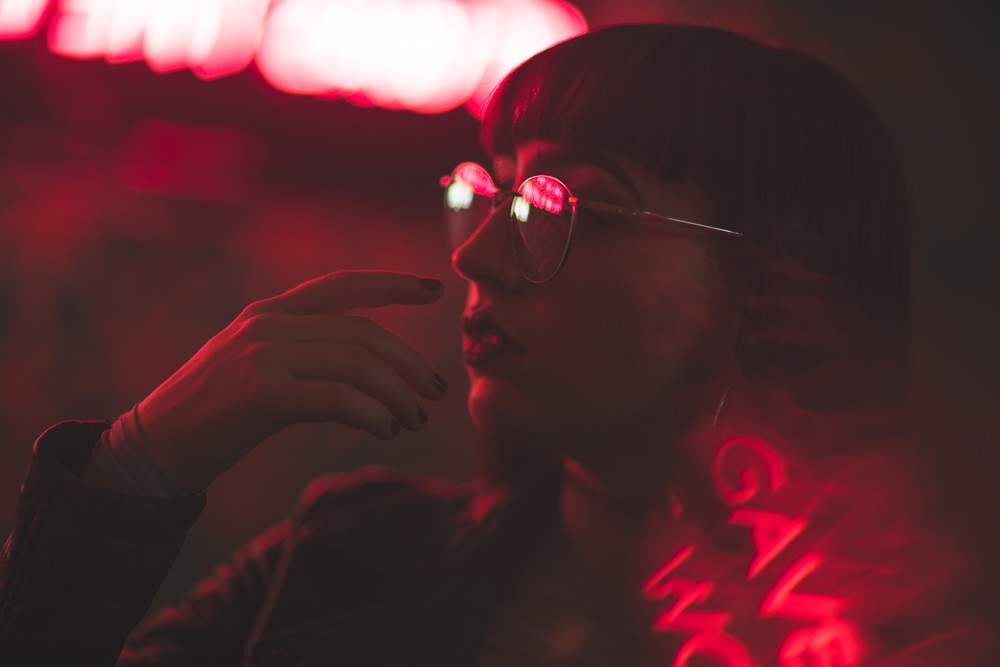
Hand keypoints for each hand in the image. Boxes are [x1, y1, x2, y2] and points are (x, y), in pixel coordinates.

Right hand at [135, 270, 448, 492]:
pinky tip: (384, 429)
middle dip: (409, 363)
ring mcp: (263, 356)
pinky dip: (372, 414)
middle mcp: (268, 325)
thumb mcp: (255, 365)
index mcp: (269, 312)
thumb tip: (369, 369)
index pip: (341, 286)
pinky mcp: (262, 394)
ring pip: (358, 366)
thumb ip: (303, 353)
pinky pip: (339, 399)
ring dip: (398, 395)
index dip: (391, 284)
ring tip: (413, 419)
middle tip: (435, 391)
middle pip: (363, 334)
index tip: (434, 289)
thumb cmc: (212, 412)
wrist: (154, 447)